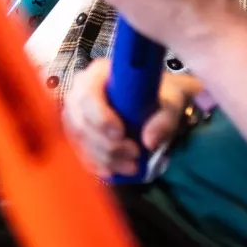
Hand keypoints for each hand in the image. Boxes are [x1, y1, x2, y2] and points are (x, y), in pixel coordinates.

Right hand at [64, 59, 196, 177]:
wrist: (157, 103)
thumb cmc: (161, 95)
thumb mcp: (171, 101)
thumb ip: (165, 119)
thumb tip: (149, 142)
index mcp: (99, 73)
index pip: (87, 96)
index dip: (100, 118)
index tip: (121, 134)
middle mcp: (80, 91)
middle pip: (80, 122)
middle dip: (106, 144)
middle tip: (134, 154)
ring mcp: (75, 113)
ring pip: (79, 140)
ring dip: (104, 158)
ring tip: (131, 166)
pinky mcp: (77, 133)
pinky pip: (78, 152)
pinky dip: (95, 165)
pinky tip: (112, 173)